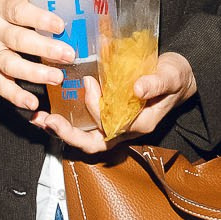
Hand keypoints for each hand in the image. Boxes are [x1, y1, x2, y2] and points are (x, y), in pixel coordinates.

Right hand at [0, 0, 76, 112]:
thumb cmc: (5, 14)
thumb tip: (73, 1)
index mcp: (2, 9)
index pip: (20, 12)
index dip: (40, 19)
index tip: (61, 26)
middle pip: (18, 40)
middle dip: (44, 48)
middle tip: (68, 55)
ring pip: (10, 65)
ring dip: (34, 73)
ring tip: (57, 77)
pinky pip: (2, 86)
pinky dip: (16, 96)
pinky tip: (32, 103)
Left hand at [37, 52, 198, 152]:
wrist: (179, 77)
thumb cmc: (176, 77)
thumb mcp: (172, 76)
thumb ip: (156, 83)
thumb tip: (138, 89)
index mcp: (140, 123)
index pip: (111, 126)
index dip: (96, 108)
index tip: (89, 83)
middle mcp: (126, 129)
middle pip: (93, 143)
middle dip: (68, 135)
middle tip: (47, 121)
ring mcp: (116, 125)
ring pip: (87, 137)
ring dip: (63, 131)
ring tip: (41, 119)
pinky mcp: (110, 116)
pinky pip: (87, 125)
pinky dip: (69, 121)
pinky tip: (52, 110)